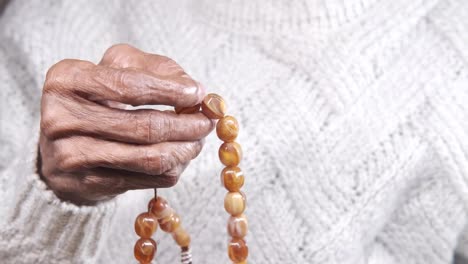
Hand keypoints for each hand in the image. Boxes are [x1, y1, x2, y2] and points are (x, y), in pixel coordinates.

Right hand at [38, 44, 213, 204]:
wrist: (67, 139)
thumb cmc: (100, 96)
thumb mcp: (121, 68)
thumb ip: (158, 69)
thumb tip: (194, 90)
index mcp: (67, 80)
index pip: (129, 85)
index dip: (170, 91)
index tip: (199, 94)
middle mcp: (60, 119)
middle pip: (144, 127)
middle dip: (186, 125)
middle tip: (208, 122)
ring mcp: (70, 156)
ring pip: (149, 158)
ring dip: (185, 149)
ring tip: (198, 140)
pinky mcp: (86, 184)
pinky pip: (146, 180)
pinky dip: (173, 168)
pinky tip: (181, 156)